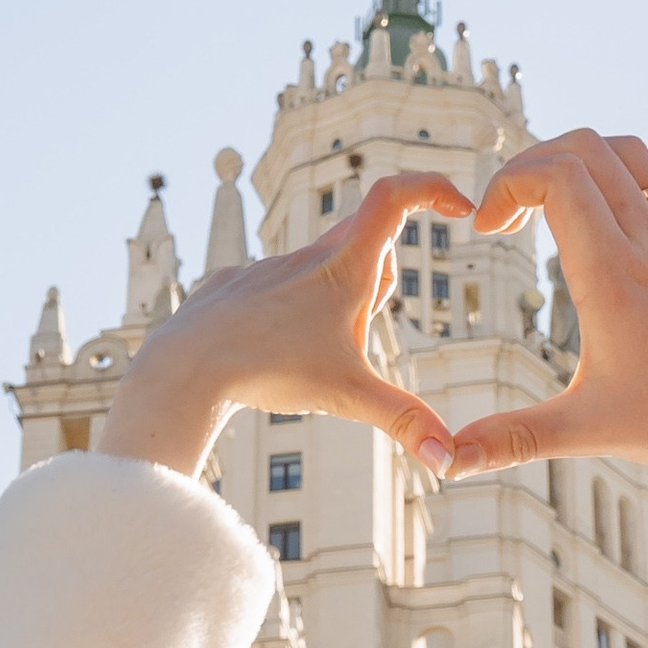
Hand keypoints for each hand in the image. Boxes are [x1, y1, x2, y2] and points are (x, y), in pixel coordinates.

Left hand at [93, 171, 473, 479]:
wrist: (186, 367)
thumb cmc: (268, 372)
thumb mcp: (348, 397)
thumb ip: (403, 422)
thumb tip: (449, 459)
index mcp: (344, 269)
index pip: (396, 196)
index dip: (434, 189)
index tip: (462, 205)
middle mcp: (306, 257)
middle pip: (365, 240)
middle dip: (384, 276)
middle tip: (369, 324)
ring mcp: (265, 268)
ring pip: (317, 267)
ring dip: (333, 299)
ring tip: (310, 351)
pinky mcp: (231, 286)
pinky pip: (272, 288)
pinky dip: (284, 311)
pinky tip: (269, 348)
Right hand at [445, 131, 647, 478]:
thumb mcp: (589, 430)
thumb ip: (514, 439)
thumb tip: (450, 460)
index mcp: (611, 274)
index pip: (556, 176)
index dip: (508, 183)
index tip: (486, 227)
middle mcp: (647, 240)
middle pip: (582, 148)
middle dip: (528, 165)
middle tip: (506, 217)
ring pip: (624, 151)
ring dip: (575, 159)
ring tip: (547, 206)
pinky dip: (622, 172)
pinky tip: (606, 213)